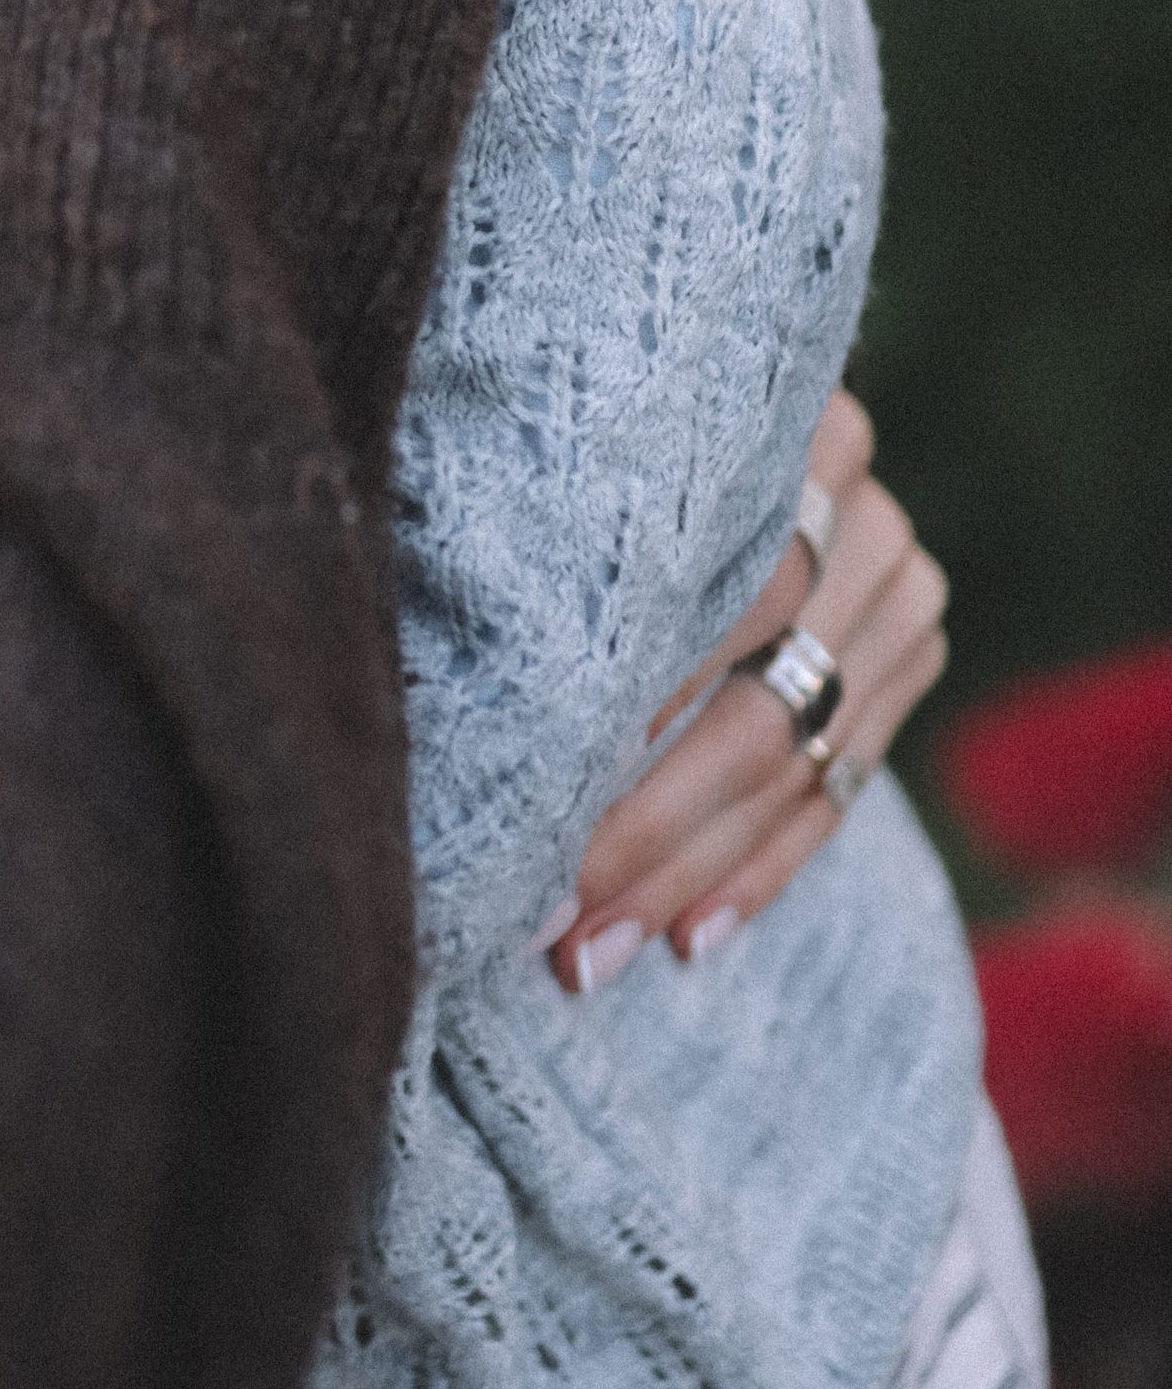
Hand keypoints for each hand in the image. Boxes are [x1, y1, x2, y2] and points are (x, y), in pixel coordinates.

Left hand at [550, 391, 950, 989]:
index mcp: (783, 439)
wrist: (732, 440)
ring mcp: (904, 586)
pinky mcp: (916, 649)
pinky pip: (837, 790)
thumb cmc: (602, 458)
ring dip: (688, 874)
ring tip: (595, 949)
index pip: (721, 607)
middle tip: (558, 916)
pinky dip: (757, 870)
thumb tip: (472, 700)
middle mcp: (865, 513)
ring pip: (794, 764)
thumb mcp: (588, 470)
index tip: (539, 797)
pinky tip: (689, 935)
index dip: (630, 708)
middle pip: (758, 707)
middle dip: (648, 829)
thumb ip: (560, 541)